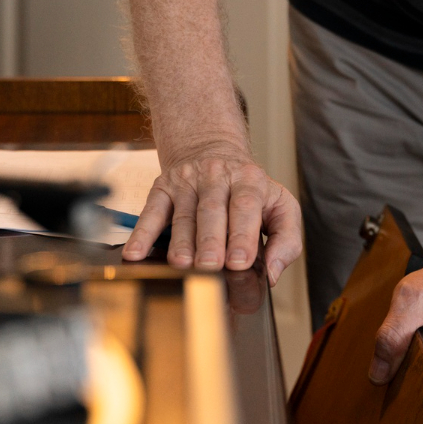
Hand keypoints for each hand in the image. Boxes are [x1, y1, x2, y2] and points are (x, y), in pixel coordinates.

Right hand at [121, 142, 301, 284]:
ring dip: (181, 242)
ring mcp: (187, 181)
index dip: (241, 234)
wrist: (211, 150)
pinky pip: (151, 211)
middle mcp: (217, 177)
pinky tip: (135, 253)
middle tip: (209, 266)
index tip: (239, 261)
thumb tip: (273, 273)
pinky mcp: (163, 188)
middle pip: (212, 210)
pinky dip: (142, 233)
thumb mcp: (280, 206)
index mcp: (250, 180)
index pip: (245, 205)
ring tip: (181, 264)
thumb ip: (286, 240)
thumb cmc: (249, 191)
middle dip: (210, 240)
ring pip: (183, 213)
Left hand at [369, 251, 422, 406]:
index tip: (381, 397)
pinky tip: (404, 369)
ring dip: (407, 390)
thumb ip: (392, 335)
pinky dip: (415, 383)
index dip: (401, 403)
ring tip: (393, 373)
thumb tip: (377, 376)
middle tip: (382, 383)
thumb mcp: (411, 300)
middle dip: (401, 398)